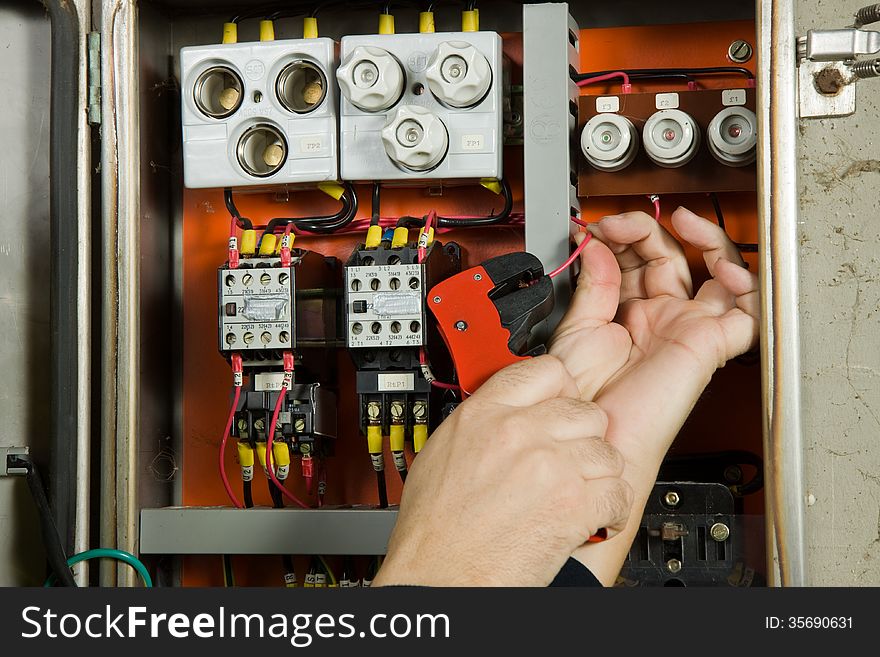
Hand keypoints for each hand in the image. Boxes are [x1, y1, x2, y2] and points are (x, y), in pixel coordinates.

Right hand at [373, 355, 632, 586]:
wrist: (439, 576)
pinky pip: (618, 491)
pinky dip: (610, 509)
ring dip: (598, 476)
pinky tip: (590, 517)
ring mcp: (549, 466)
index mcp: (484, 414)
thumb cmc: (434, 528)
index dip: (561, 390)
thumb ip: (483, 422)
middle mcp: (518, 432)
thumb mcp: (443, 451)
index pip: (546, 370)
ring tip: (580, 493)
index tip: (561, 405)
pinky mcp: (573, 504)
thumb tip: (508, 412)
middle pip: (585, 410)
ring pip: (607, 451)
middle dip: (583, 438)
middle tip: (570, 460)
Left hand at [548, 207, 758, 583]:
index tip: (597, 226)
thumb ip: (594, 285)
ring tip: (679, 225)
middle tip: (622, 223)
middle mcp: (660, 319)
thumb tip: (596, 247)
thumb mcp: (579, 328)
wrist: (592, 440)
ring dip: (702, 241)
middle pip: (672, 256)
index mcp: (630, 315)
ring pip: (714, 271)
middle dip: (651, 229)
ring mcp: (686, 329)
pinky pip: (745, 311)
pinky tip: (718, 267)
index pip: (639, 259)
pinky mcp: (709, 346)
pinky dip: (742, 283)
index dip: (624, 234)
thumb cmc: (581, 401)